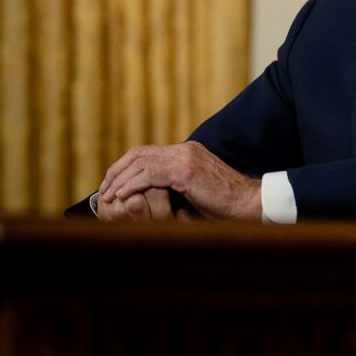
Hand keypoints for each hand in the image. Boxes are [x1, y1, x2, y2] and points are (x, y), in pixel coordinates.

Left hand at [100, 142, 261, 221]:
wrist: (252, 204)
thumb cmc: (228, 205)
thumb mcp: (198, 191)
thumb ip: (179, 187)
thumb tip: (156, 196)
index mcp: (187, 152)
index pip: (147, 153)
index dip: (126, 167)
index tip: (113, 183)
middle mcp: (184, 150)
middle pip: (139, 154)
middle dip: (117, 171)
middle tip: (103, 189)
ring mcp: (185, 158)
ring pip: (141, 162)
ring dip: (120, 179)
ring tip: (107, 195)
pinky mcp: (186, 171)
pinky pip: (150, 174)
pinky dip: (132, 184)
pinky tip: (122, 195)